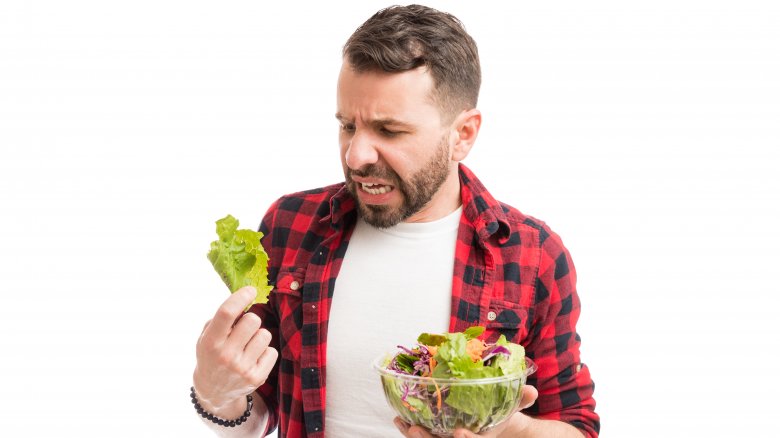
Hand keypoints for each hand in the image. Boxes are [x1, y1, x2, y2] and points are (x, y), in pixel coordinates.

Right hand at [192, 286, 277, 415]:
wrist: (214, 391)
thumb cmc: (212, 355)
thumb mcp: (206, 337)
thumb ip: (221, 319)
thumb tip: (243, 299)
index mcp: (211, 342)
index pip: (227, 313)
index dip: (241, 297)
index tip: (251, 290)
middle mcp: (226, 355)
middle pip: (253, 320)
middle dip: (251, 319)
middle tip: (244, 328)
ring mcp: (242, 368)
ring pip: (265, 334)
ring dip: (258, 336)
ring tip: (248, 345)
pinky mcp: (257, 377)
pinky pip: (272, 351)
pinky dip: (265, 352)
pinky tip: (253, 358)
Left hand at [394, 385, 537, 437]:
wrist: (494, 423)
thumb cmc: (501, 413)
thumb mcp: (512, 407)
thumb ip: (521, 399)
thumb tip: (533, 390)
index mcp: (481, 437)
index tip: (459, 434)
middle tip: (416, 430)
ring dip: (414, 435)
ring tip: (403, 423)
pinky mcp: (437, 433)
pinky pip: (422, 433)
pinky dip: (408, 428)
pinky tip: (399, 418)